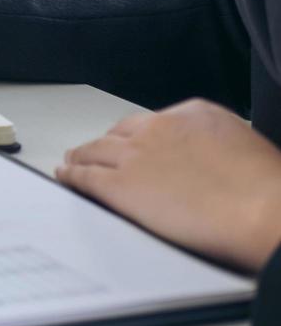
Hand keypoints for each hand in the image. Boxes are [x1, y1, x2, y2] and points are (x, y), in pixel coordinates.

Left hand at [57, 100, 280, 272]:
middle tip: (95, 153)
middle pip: (119, 133)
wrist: (265, 211)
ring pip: (95, 151)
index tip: (134, 145)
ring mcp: (135, 155)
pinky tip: (66, 178)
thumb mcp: (244, 147)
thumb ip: (216, 148)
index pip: (153, 122)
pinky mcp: (120, 186)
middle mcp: (159, 128)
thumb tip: (210, 162)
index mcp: (195, 113)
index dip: (138, 137)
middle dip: (107, 144)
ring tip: (72, 162)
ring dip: (81, 157)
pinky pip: (85, 177)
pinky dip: (71, 176)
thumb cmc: (268, 189)